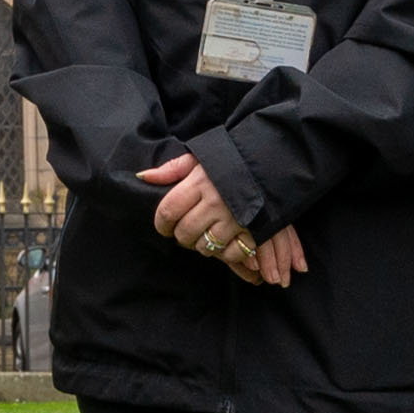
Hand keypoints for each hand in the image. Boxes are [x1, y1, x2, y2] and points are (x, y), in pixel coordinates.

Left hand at [138, 152, 299, 285]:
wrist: (271, 164)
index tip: (164, 227)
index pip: (168, 211)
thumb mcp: (200, 158)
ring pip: (205, 246)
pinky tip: (224, 242)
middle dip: (181, 236)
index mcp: (199, 182)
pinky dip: (225, 253)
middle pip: (184, 233)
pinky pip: (230, 254)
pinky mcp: (252, 231)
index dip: (161, 224)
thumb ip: (172, 169)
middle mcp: (215, 202)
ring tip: (205, 234)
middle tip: (185, 232)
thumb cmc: (231, 161)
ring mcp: (234, 218)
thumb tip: (142, 177)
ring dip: (201, 245)